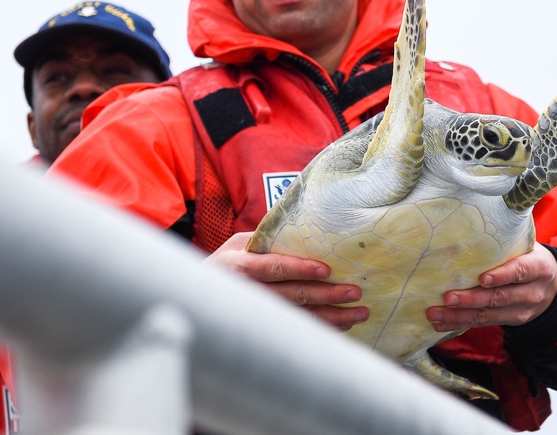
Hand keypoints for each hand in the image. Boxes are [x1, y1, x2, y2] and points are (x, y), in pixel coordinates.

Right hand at [205, 232, 368, 330]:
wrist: (199, 298)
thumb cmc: (225, 264)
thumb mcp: (237, 246)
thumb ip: (267, 240)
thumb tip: (304, 227)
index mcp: (240, 266)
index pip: (273, 268)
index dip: (299, 269)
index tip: (326, 270)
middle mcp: (249, 292)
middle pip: (292, 296)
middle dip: (326, 296)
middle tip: (355, 293)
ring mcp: (257, 314)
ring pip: (299, 317)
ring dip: (331, 317)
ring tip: (358, 313)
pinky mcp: (266, 329)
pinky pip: (298, 330)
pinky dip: (322, 328)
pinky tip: (343, 325)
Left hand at [426, 244, 556, 330]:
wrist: (553, 288)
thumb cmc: (530, 257)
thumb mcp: (528, 246)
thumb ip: (507, 239)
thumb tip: (471, 220)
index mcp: (538, 268)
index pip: (521, 271)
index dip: (502, 276)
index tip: (482, 278)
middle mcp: (531, 293)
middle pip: (499, 297)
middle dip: (472, 299)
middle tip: (448, 298)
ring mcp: (520, 311)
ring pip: (487, 315)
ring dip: (459, 315)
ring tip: (435, 314)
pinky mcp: (508, 322)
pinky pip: (481, 324)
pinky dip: (459, 324)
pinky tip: (440, 324)